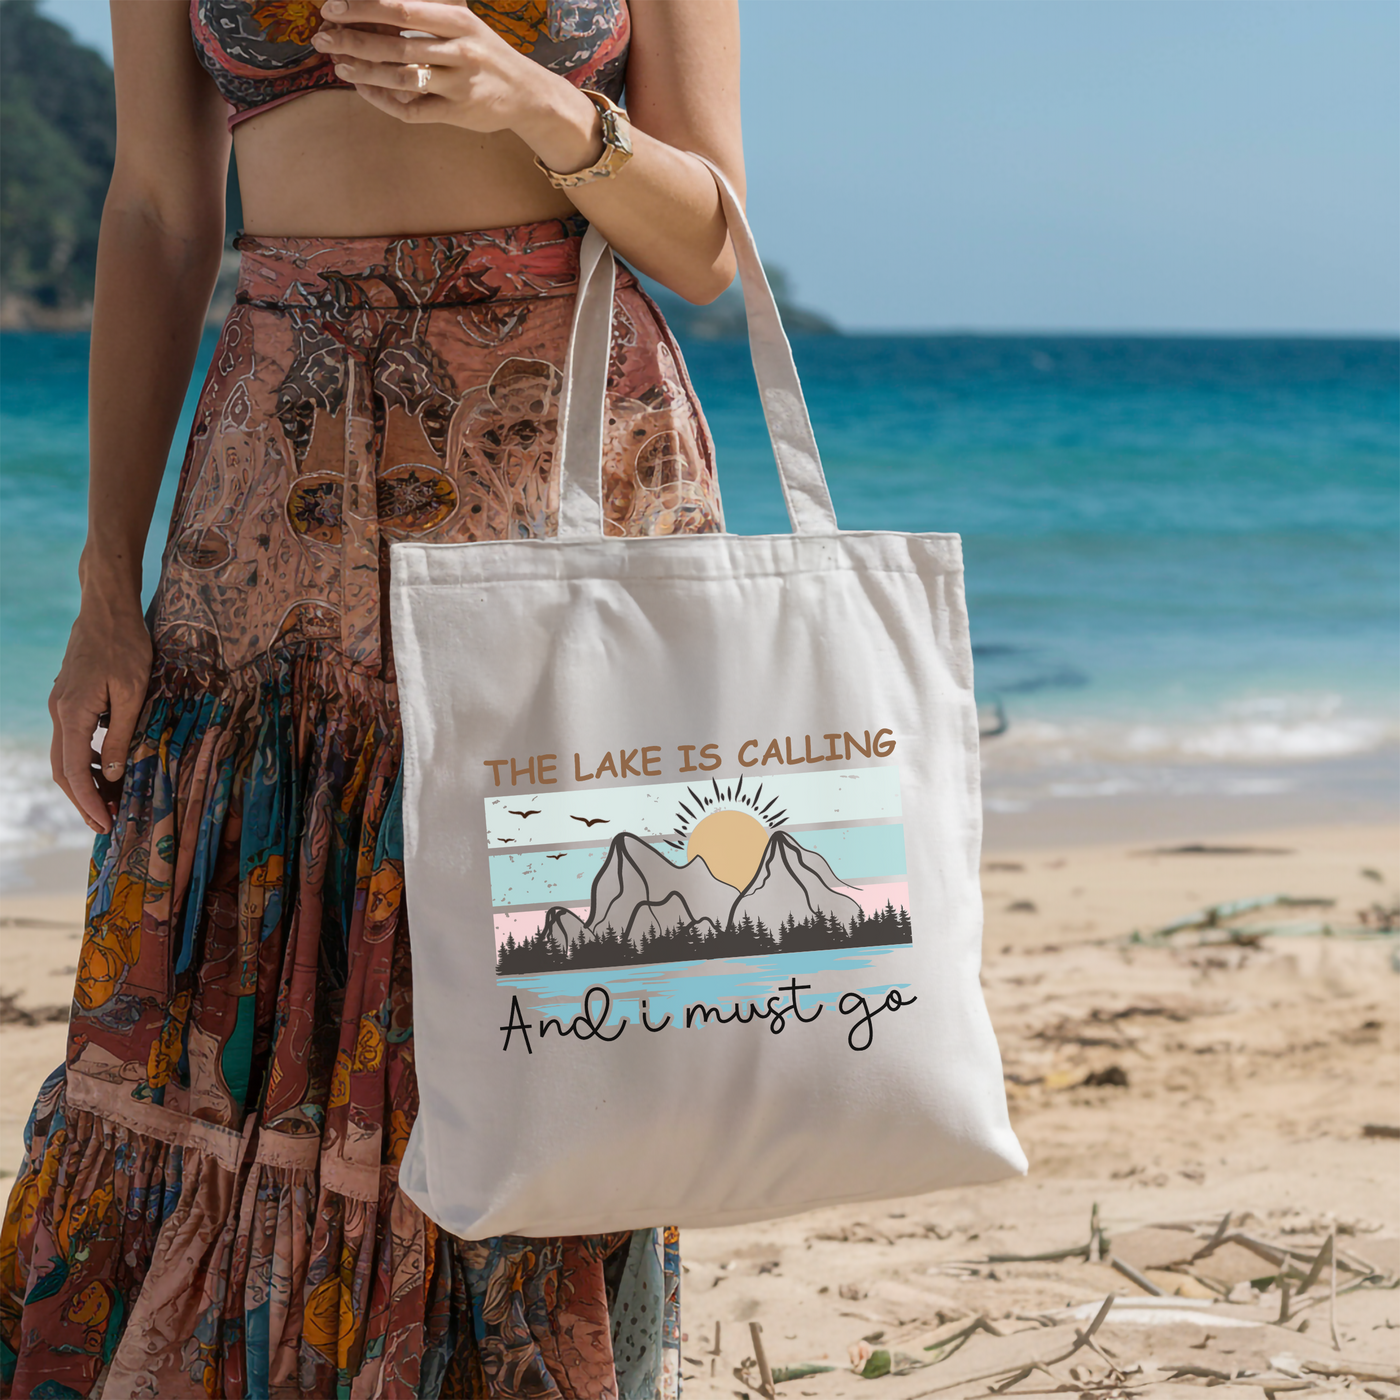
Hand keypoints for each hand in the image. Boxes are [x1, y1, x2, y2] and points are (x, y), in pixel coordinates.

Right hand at [48, 600, 151, 833]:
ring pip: (64, 755)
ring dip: (84, 781)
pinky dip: (85, 758)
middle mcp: (59, 712)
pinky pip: (72, 738)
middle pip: (62, 769)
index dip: (88, 802)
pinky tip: (106, 767)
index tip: (104, 824)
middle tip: (105, 824)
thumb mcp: (133, 694)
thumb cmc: (126, 646)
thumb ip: (121, 735)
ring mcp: (60, 705)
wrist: (107, 609)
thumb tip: (111, 774)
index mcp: (72, 713)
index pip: (72, 772)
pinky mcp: (69, 698)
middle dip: (83, 800)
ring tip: (111, 800)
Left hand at [311, 0, 600, 167]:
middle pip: (396, 43)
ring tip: (338, 65)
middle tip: (322, 37)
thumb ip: (428, 10)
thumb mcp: (464, 22)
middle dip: (353, 40)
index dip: (363, 7)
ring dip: (365, 72)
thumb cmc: (486, 54)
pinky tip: (365, 90)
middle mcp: (460, 49)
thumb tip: (380, 5)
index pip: (401, 8)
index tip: (332, 7)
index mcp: (457, 19)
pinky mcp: (458, 112)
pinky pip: (414, 110)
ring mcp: (460, 83)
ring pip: (402, 78)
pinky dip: (385, 101)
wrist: (528, 94)